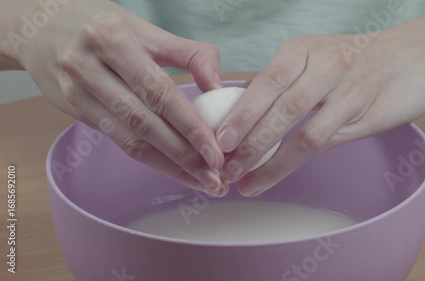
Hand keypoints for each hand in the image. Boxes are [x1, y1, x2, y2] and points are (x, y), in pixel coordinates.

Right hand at [14, 0, 225, 195]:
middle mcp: (88, 67)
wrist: (40, 26)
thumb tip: (219, 86)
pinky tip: (174, 168)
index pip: (158, 91)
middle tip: (215, 179)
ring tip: (200, 182)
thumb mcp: (144, 28)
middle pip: (144, 122)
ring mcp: (76, 93)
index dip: (189, 126)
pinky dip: (150, 158)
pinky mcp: (75, 112)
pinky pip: (118, 140)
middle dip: (184, 156)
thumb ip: (188, 53)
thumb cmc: (102, 26)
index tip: (215, 152)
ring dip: (169, 166)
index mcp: (112, 39)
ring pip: (129, 140)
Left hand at [217, 19, 424, 195]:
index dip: (237, 115)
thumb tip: (248, 117)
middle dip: (244, 138)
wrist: (419, 53)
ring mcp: (344, 86)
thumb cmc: (360, 62)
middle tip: (221, 165)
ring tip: (242, 179)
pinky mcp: (364, 108)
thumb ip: (288, 86)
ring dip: (265, 157)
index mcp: (300, 49)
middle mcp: (320, 62)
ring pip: (297, 126)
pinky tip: (274, 175)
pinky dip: (292, 161)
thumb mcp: (319, 61)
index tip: (215, 142)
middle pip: (274, 104)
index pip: (260, 84)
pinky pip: (322, 139)